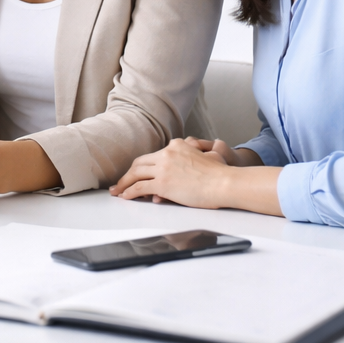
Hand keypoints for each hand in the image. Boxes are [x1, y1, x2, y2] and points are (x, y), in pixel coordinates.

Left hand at [109, 136, 237, 206]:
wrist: (225, 183)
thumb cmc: (220, 175)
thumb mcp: (203, 157)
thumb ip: (189, 158)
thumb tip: (181, 169)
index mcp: (176, 146)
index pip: (152, 156)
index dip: (141, 166)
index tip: (134, 173)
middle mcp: (166, 153)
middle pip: (140, 163)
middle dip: (128, 174)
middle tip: (119, 183)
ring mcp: (163, 168)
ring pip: (135, 174)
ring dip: (124, 184)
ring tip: (117, 191)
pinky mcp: (162, 183)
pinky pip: (139, 188)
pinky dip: (129, 192)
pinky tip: (125, 197)